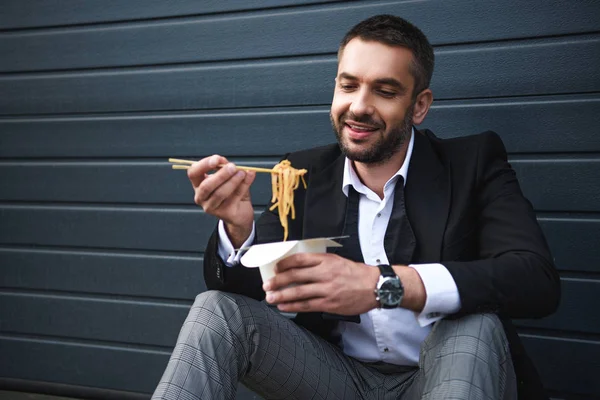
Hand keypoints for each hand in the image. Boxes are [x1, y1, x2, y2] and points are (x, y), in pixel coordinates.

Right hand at [187, 154, 255, 246]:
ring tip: (242, 172)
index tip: (217, 159)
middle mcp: (201, 197)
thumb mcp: (227, 176)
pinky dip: (244, 185)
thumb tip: (226, 162)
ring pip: (220, 193)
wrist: (241, 210)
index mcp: (198, 184)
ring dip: (233, 181)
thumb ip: (225, 167)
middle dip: (220, 175)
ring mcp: (210, 207)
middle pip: (206, 186)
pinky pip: (234, 198)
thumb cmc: (231, 191)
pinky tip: (249, 176)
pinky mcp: (224, 213)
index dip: (204, 165)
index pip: (193, 173)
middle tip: (233, 167)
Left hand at [262, 253, 379, 314]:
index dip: (284, 264)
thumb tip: (299, 267)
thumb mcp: (338, 260)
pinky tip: (283, 307)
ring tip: (270, 298)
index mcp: (326, 260)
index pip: (299, 259)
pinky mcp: (329, 304)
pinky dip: (293, 306)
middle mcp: (325, 273)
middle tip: (267, 285)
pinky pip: (307, 305)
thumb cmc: (356, 273)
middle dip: (278, 281)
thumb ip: (320, 263)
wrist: (375, 286)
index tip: (276, 268)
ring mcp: (327, 289)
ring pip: (298, 292)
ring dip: (281, 295)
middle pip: (295, 276)